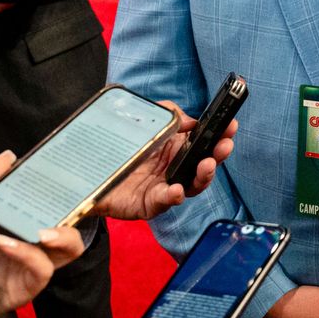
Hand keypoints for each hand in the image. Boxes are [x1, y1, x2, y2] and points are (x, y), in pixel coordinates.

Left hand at [85, 100, 232, 220]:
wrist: (87, 170)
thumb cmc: (119, 146)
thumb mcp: (144, 120)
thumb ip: (167, 113)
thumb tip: (189, 119)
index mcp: (176, 149)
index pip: (204, 143)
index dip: (220, 135)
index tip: (231, 126)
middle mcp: (174, 169)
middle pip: (204, 165)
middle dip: (218, 155)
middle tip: (224, 146)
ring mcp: (164, 187)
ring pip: (191, 186)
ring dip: (203, 176)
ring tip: (206, 164)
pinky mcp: (149, 204)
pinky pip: (164, 201)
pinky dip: (173, 196)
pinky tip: (177, 190)